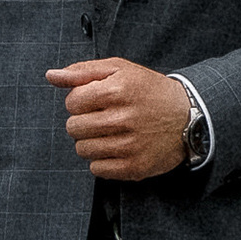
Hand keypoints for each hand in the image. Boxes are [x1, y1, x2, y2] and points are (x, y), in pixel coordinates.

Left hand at [46, 56, 194, 180]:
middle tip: (103, 118)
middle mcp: (124, 118)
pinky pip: (96, 169)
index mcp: (118, 90)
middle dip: (83, 122)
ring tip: (110, 133)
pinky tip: (117, 148)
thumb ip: (83, 71)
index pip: (72, 102)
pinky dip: (102, 160)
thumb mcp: (120, 70)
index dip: (81, 101)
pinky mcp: (134, 167)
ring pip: (82, 149)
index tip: (97, 101)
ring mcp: (130, 145)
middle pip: (73, 127)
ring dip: (91, 141)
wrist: (188, 116)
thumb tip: (51, 76)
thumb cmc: (149, 91)